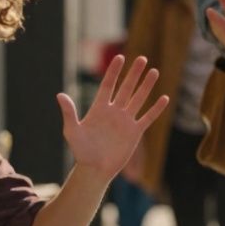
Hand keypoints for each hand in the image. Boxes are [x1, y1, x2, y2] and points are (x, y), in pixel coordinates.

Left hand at [56, 55, 169, 182]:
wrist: (94, 168)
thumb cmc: (81, 151)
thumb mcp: (72, 131)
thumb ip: (69, 113)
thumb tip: (60, 95)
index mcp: (99, 108)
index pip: (108, 85)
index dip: (114, 72)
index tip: (120, 57)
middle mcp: (114, 111)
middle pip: (126, 88)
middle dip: (134, 73)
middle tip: (142, 58)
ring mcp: (125, 121)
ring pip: (138, 99)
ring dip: (146, 86)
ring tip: (155, 72)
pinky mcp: (135, 133)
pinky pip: (147, 118)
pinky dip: (156, 109)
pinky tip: (164, 98)